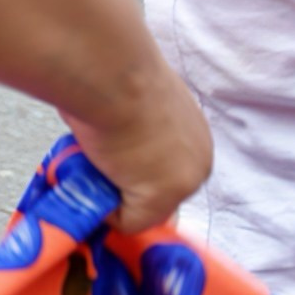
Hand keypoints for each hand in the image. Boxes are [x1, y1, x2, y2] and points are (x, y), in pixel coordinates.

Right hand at [65, 65, 211, 232]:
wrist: (113, 72)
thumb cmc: (116, 74)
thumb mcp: (135, 103)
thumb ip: (138, 131)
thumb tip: (113, 145)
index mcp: (195, 136)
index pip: (164, 172)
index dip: (132, 172)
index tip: (111, 156)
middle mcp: (200, 161)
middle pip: (155, 197)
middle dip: (124, 187)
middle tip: (98, 159)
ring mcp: (184, 184)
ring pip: (140, 211)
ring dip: (112, 193)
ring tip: (94, 158)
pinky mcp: (161, 199)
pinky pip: (125, 222)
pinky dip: (102, 204)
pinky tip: (95, 169)